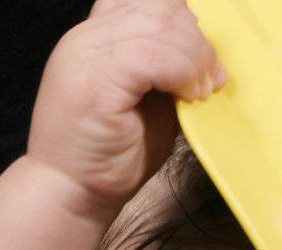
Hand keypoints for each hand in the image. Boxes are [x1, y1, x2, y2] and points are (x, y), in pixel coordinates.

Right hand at [26, 0, 225, 216]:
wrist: (70, 197)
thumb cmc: (109, 159)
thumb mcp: (144, 102)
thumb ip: (162, 69)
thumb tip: (201, 51)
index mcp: (94, 37)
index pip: (141, 0)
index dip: (180, 19)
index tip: (201, 59)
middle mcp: (85, 38)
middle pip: (155, 7)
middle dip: (195, 40)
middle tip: (211, 77)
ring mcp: (85, 55)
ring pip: (157, 26)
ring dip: (193, 57)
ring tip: (202, 90)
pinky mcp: (93, 82)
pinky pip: (151, 56)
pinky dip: (181, 72)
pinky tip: (189, 95)